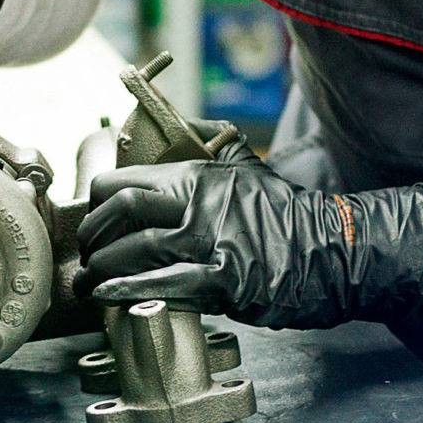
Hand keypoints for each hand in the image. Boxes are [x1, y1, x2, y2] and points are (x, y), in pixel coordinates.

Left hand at [75, 153, 422, 329]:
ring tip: (91, 282)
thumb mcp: (251, 168)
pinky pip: (164, 283)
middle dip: (94, 234)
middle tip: (87, 254)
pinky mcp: (223, 279)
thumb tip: (190, 126)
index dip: (98, 200)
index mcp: (199, 177)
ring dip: (104, 267)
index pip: (127, 181)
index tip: (93, 218)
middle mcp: (199, 203)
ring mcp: (210, 240)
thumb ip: (218, 145)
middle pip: (123, 209)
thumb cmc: (290, 216)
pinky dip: (129, 289)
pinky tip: (109, 296)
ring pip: (136, 248)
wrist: (336, 252)